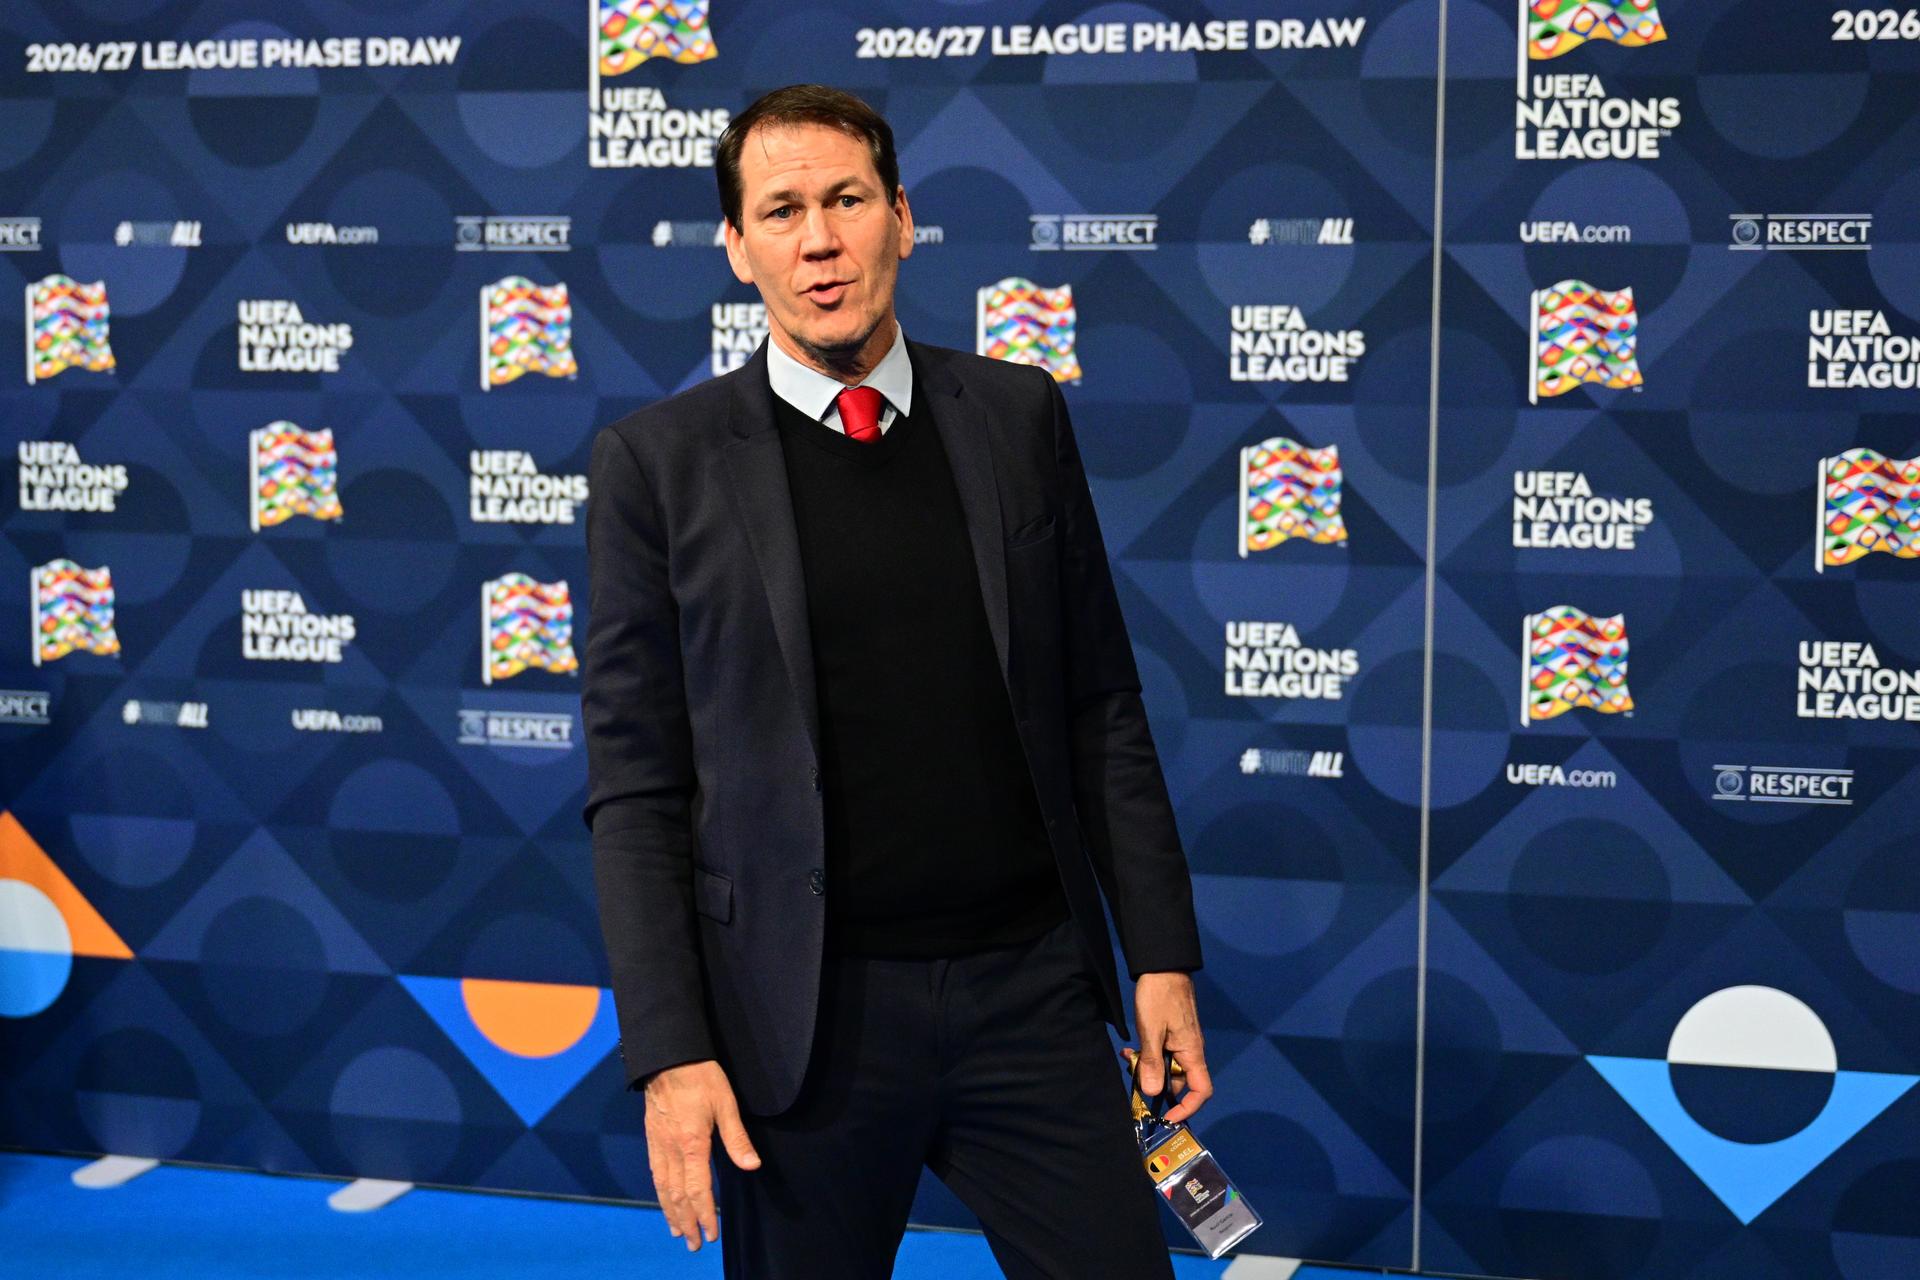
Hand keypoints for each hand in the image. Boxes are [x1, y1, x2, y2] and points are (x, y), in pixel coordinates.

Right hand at [641, 1058, 761, 1250]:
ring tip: (678, 1231)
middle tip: (694, 1244)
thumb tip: (752, 1165)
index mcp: (692, 1144)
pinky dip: (660, 1193)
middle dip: (687, 1222)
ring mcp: (658, 1144)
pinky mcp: (652, 1137)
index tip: (712, 1233)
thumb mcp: (725, 1103)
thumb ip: (737, 1138)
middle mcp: (671, 1149)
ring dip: (671, 1212)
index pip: (698, 1190)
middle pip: (677, 1195)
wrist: (667, 1057)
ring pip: (663, 1187)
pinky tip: (665, 1198)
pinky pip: (654, 1173)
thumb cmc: (700, 1077)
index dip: (705, 1214)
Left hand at [1131, 971, 1212, 1124]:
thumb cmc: (1160, 996)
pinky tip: (1129, 1049)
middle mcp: (1190, 1050)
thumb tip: (1152, 1093)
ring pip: (1166, 1066)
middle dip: (1156, 1085)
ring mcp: (1181, 1041)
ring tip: (1128, 1058)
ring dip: (1147, 1068)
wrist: (1162, 965)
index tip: (1166, 1115)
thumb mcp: (1151, 1030)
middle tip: (1133, 1080)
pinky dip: (1146, 1055)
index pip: (1201, 1090)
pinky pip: (1161, 1053)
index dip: (1187, 1107)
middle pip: (1178, 1081)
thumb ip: (1151, 1062)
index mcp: (1192, 1052)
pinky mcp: (1171, 1033)